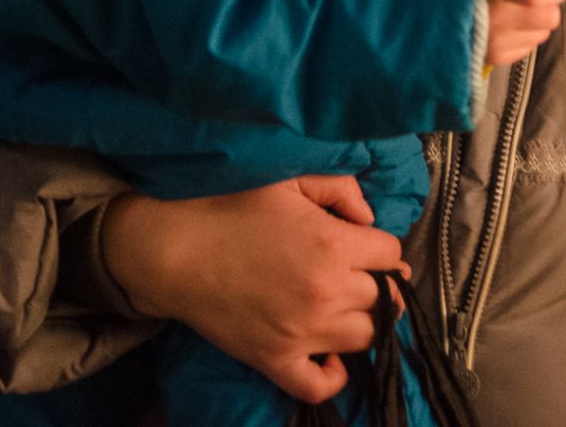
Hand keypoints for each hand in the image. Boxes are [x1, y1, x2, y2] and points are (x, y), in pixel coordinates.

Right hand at [101, 176, 406, 402]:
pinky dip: (333, 375)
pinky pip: (320, 386)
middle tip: (360, 274)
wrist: (174, 249)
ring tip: (347, 307)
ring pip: (365, 339)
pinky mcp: (274, 360)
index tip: (367, 246)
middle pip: (385, 299)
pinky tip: (329, 354)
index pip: (391, 254)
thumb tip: (369, 216)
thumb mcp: (289, 180)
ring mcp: (302, 334)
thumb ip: (340, 188)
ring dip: (364, 323)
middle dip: (379, 283)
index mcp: (334, 246)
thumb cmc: (230, 207)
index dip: (382, 247)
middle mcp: (327, 294)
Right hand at [485, 0, 565, 66]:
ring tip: (517, 9)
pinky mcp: (497, 59)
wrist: (438, 12)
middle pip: (549, 18)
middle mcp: (496, 21)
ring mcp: (497, 43)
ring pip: (542, 33)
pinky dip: (525, 35)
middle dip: (549, 4)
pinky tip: (508, 25)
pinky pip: (529, 47)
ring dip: (537, 21)